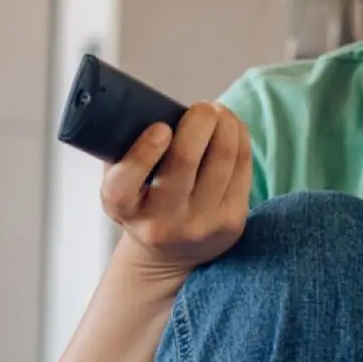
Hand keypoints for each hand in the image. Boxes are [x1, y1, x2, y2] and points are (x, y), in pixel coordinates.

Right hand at [101, 103, 251, 277]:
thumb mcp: (119, 182)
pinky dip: (240, 138)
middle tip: (201, 108)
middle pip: (185, 160)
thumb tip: (148, 107)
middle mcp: (162, 222)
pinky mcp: (232, 222)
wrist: (169, 254)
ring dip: (226, 123)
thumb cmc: (142, 202)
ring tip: (219, 113)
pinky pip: (243, 167)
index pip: (125, 182)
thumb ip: (122, 150)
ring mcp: (200, 225)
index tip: (160, 128)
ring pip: (222, 158)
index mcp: (124, 208)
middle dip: (199, 120)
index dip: (144, 150)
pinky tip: (233, 128)